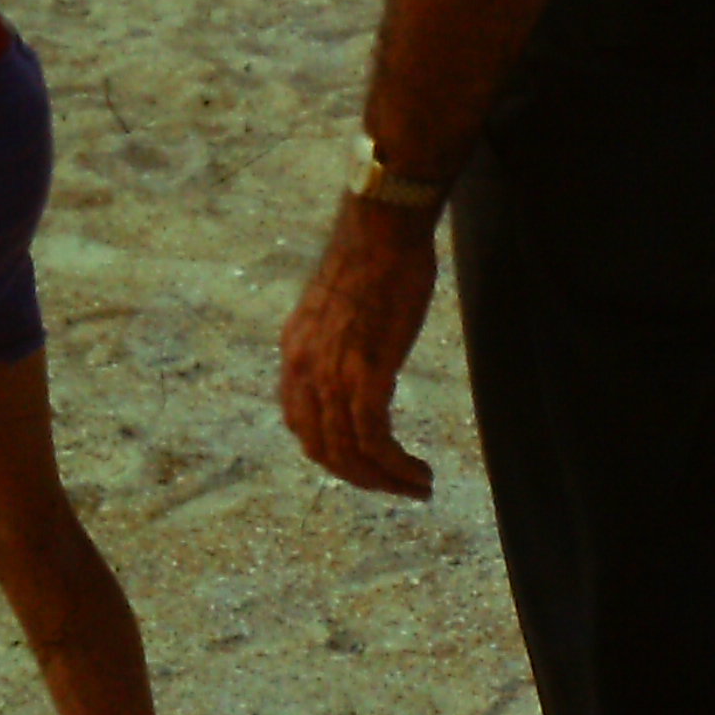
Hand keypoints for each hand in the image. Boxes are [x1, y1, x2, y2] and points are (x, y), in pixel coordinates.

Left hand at [278, 196, 439, 497]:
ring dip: (385, 481)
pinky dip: (397, 465)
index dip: (332, 452)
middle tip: (397, 487)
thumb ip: (340, 340)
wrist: (383, 227)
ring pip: (349, 453)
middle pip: (322, 449)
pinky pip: (375, 439)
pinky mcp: (366, 372)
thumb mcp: (340, 306)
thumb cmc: (375, 255)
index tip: (366, 462)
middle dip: (361, 478)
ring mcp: (332, 372)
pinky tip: (419, 471)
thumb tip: (360, 357)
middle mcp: (303, 367)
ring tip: (417, 487)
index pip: (300, 423)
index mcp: (295, 350)